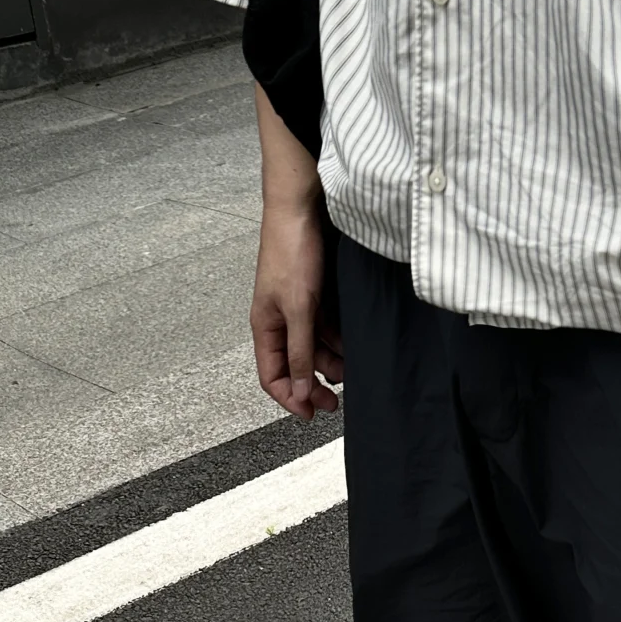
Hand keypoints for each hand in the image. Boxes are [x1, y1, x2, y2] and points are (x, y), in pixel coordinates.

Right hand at [250, 204, 344, 421]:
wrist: (304, 207)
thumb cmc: (292, 250)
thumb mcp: (299, 309)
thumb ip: (300, 351)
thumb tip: (299, 390)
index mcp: (265, 327)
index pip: (272, 376)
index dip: (290, 398)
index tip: (312, 414)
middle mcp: (280, 321)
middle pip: (296, 367)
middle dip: (314, 386)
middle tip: (336, 403)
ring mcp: (298, 309)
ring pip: (315, 349)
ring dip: (332, 363)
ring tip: (352, 371)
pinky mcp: (316, 297)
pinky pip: (327, 330)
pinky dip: (339, 341)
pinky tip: (354, 346)